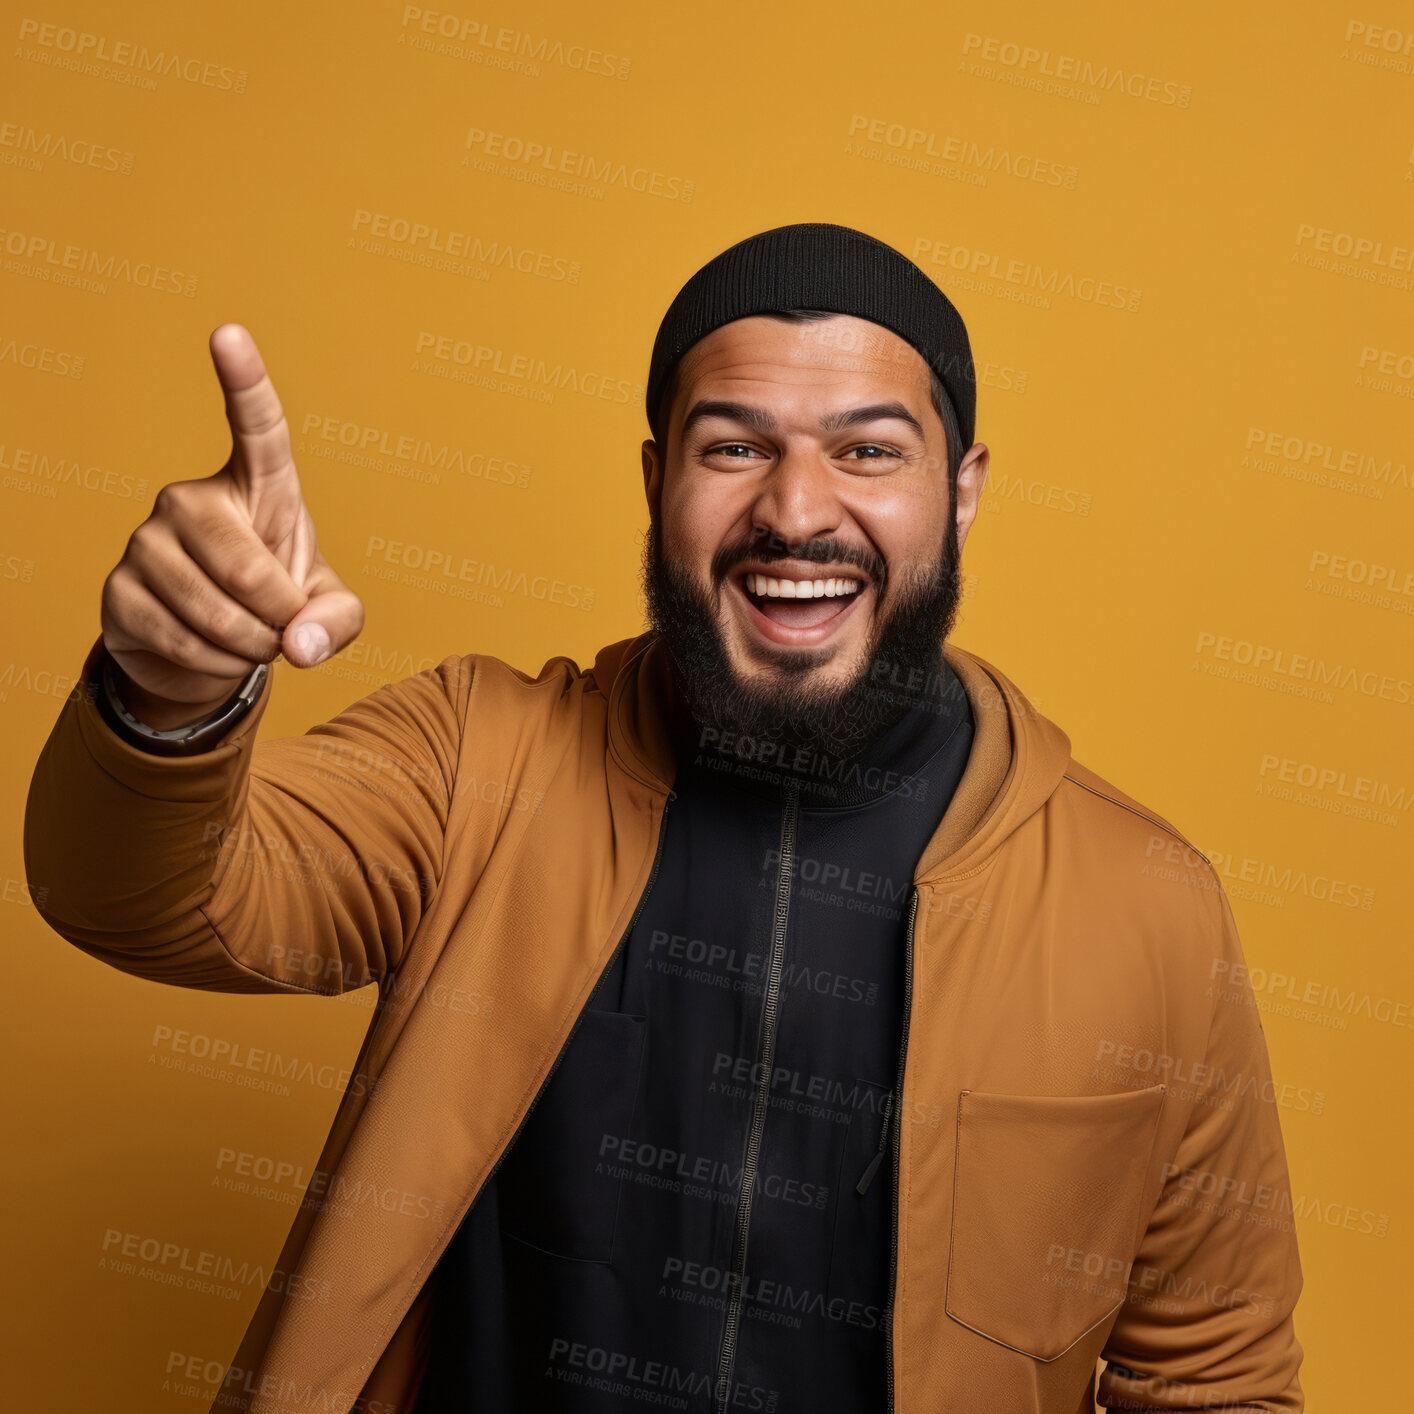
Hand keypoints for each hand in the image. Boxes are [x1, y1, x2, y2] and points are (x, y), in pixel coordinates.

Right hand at [100, 324, 363, 727]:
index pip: (255, 427)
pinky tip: (218, 653)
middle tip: (285, 631)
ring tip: (256, 642)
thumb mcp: (328, 607)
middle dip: (280, 619)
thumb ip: (338, 620)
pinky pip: (182, 640)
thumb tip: (303, 642)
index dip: (245, 381)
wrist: (211, 647)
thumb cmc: (277, 602)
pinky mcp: (119, 589)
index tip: (228, 333)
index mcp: (256, 485)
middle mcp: (192, 498)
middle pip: (247, 568)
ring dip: (252, 647)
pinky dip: (217, 665)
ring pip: (216, 613)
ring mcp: (147, 540)